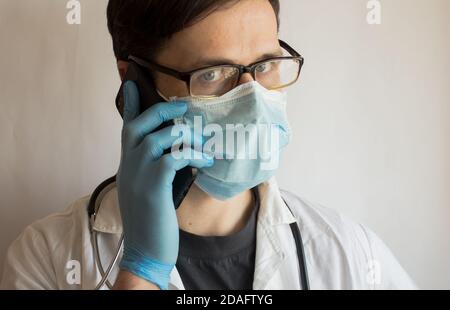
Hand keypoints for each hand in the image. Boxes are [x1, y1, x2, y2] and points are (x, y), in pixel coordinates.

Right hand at [116, 81, 212, 289]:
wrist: (145, 249)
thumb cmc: (150, 218)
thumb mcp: (146, 188)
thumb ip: (153, 168)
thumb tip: (174, 153)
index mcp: (128, 163)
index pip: (126, 127)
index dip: (130, 104)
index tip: (133, 82)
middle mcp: (129, 164)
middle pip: (141, 124)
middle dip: (163, 110)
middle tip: (183, 107)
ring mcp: (139, 174)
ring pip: (161, 137)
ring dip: (188, 137)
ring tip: (206, 145)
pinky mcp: (154, 186)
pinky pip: (175, 157)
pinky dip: (194, 155)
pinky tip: (207, 161)